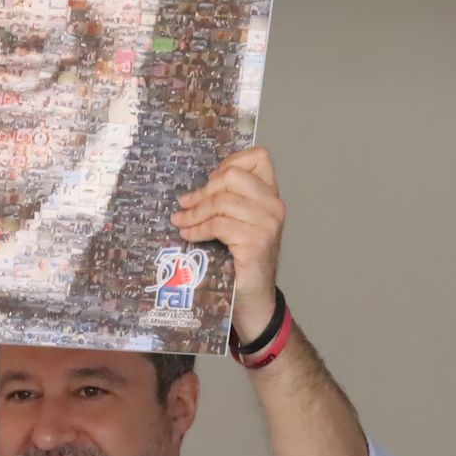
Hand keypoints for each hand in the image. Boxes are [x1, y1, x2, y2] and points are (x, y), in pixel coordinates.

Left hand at [170, 146, 285, 340]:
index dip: (229, 163)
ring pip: (221, 201)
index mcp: (271, 196)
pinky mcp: (256, 242)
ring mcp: (267, 224)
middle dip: (204, 190)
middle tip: (186, 205)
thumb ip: (226, 202)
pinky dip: (198, 229)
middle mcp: (274, 206)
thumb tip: (190, 192)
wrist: (253, 299)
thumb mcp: (237, 223)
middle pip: (232, 176)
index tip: (210, 182)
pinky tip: (189, 236)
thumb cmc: (241, 260)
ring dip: (195, 212)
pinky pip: (218, 224)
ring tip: (181, 222)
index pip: (258, 156)